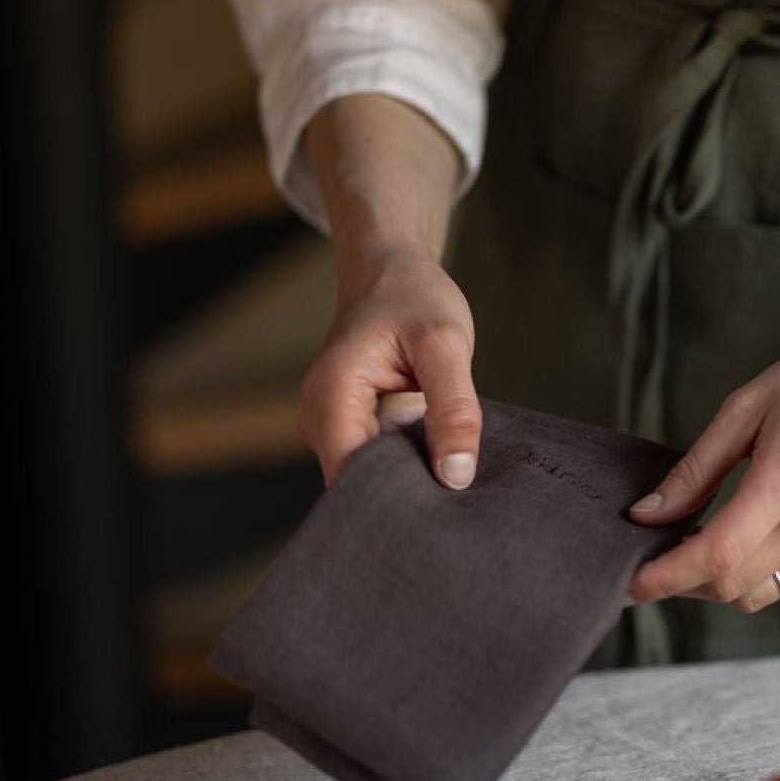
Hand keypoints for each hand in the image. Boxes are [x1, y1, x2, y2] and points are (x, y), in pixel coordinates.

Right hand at [299, 247, 480, 486]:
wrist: (391, 269)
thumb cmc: (414, 297)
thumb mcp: (446, 344)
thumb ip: (454, 409)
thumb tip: (456, 477)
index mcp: (331, 394)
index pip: (353, 477)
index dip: (397, 498)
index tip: (444, 510)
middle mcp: (319, 416)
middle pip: (357, 483)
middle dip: (406, 494)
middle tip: (459, 501)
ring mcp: (331, 423)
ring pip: (368, 474)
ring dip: (409, 476)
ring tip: (454, 475)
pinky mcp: (349, 424)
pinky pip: (376, 458)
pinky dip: (407, 460)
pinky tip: (440, 455)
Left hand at [625, 290, 779, 610]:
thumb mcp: (747, 406)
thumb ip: (696, 469)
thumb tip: (648, 513)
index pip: (717, 555)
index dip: (666, 576)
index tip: (630, 580)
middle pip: (732, 586)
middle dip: (682, 581)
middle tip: (651, 554)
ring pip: (759, 592)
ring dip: (717, 579)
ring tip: (691, 543)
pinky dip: (753, 569)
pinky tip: (740, 533)